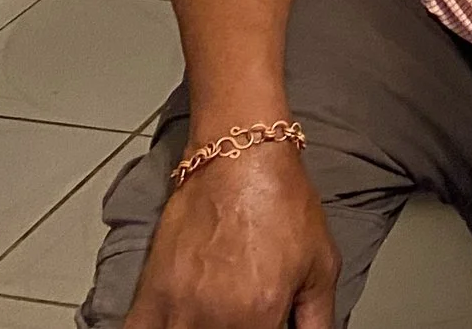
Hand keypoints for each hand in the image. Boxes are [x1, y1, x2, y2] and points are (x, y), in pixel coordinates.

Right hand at [121, 144, 337, 328]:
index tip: (268, 322)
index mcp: (260, 315)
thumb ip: (318, 320)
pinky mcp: (150, 295)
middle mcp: (215, 319)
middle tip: (246, 315)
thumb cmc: (283, 204)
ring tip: (216, 314)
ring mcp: (177, 309)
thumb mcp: (321, 265)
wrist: (239, 159)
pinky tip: (177, 322)